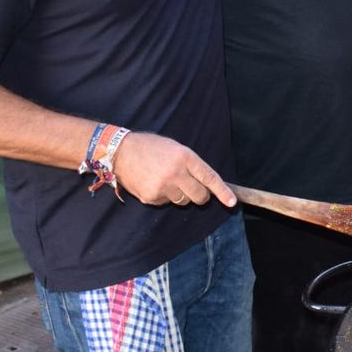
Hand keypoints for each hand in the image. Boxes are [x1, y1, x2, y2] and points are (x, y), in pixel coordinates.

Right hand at [109, 131, 236, 206]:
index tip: (232, 202)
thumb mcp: (176, 148)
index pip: (210, 178)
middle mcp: (176, 173)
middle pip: (200, 196)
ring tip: (166, 179)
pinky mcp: (151, 197)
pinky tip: (154, 183)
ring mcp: (163, 187)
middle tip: (192, 187)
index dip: (223, 192)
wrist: (120, 152)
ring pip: (183, 201)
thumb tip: (208, 184)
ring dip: (180, 194)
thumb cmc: (151, 148)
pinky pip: (166, 203)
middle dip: (200, 195)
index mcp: (185, 157)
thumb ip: (192, 165)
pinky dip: (164, 196)